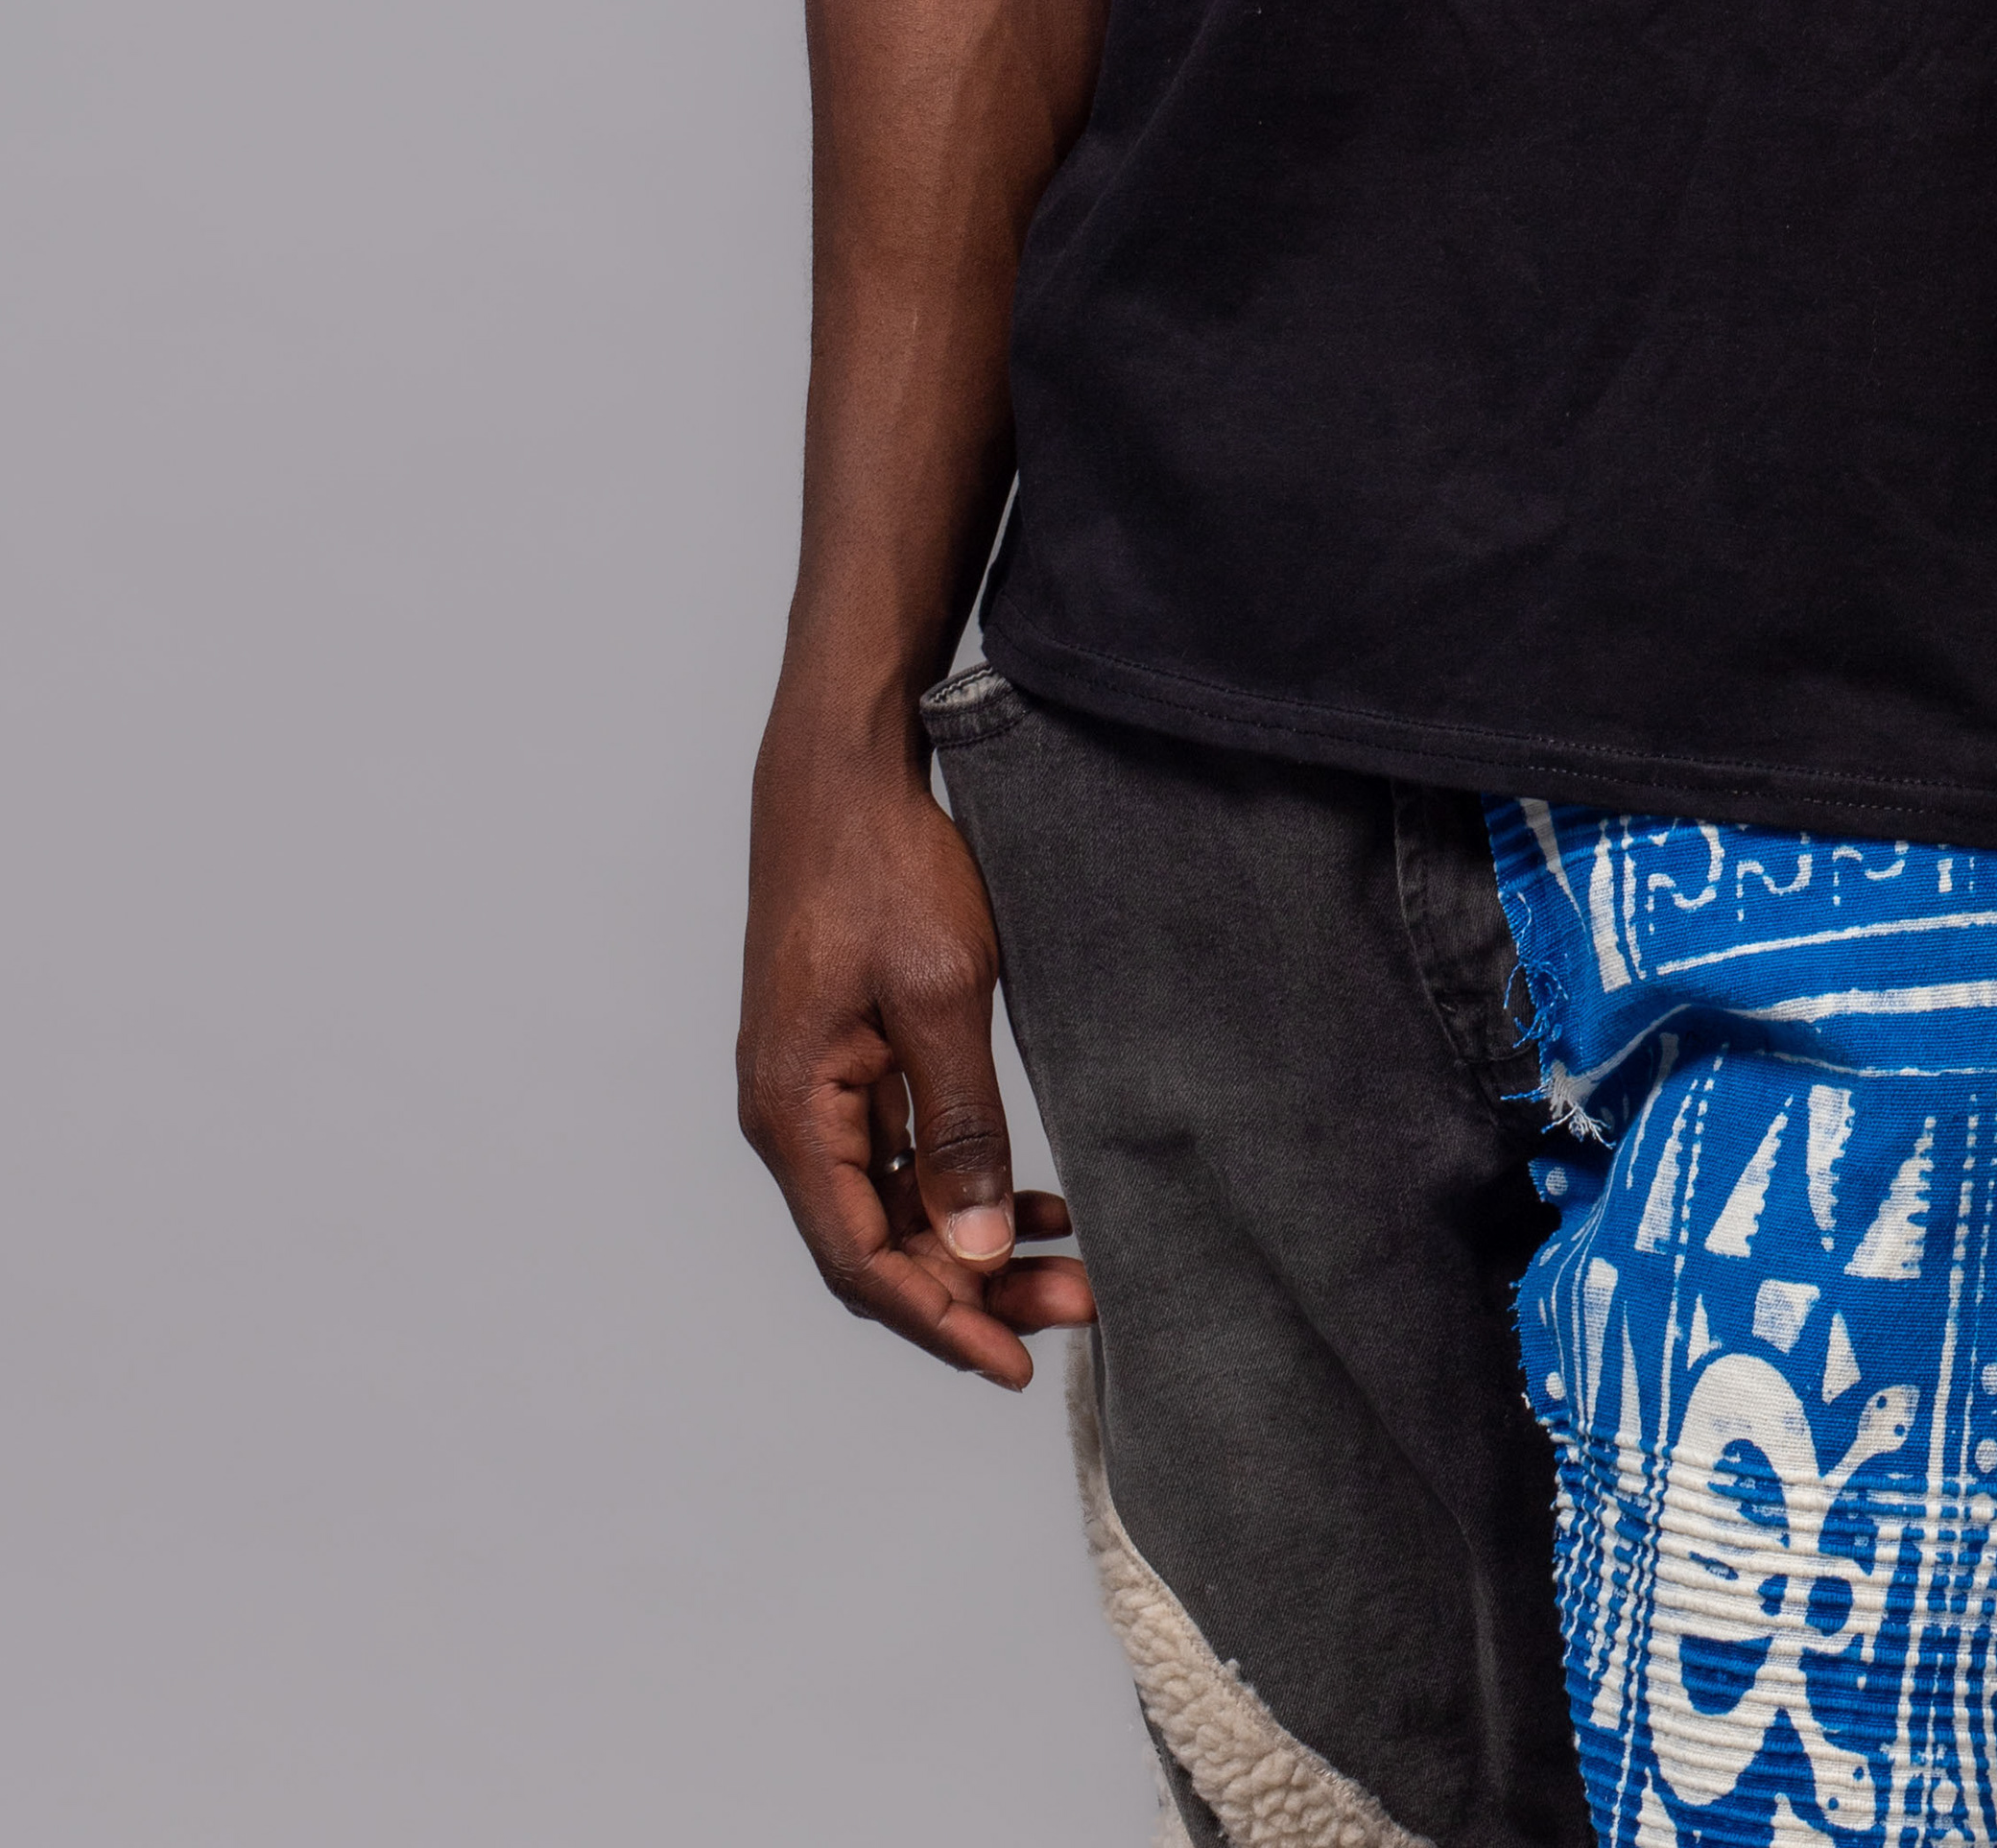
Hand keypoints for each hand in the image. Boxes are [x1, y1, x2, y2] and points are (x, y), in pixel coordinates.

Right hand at [738, 706, 1094, 1387]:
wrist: (847, 766)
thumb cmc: (883, 867)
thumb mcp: (940, 995)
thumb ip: (959, 1124)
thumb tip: (974, 1244)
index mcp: (794, 1111)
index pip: (861, 1258)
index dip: (939, 1318)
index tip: (1012, 1361)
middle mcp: (793, 1112)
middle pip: (879, 1240)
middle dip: (974, 1287)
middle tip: (1071, 1312)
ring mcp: (818, 1083)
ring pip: (896, 1201)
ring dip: (974, 1238)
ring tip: (1070, 1265)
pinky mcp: (848, 1052)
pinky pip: (902, 1149)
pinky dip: (963, 1180)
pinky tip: (1033, 1200)